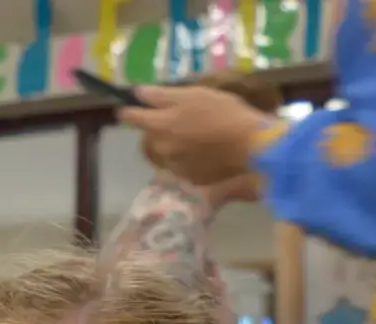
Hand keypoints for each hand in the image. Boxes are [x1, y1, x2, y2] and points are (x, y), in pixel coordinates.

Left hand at [122, 87, 277, 194]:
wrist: (249, 144)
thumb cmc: (222, 112)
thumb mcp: (192, 94)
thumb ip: (161, 95)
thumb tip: (137, 93)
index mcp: (159, 125)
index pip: (132, 117)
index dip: (128, 111)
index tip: (126, 108)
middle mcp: (162, 148)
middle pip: (150, 136)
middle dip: (158, 128)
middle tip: (177, 119)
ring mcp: (175, 166)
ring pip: (166, 152)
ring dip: (174, 144)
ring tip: (195, 136)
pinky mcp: (191, 178)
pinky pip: (182, 166)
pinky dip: (188, 158)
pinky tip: (205, 151)